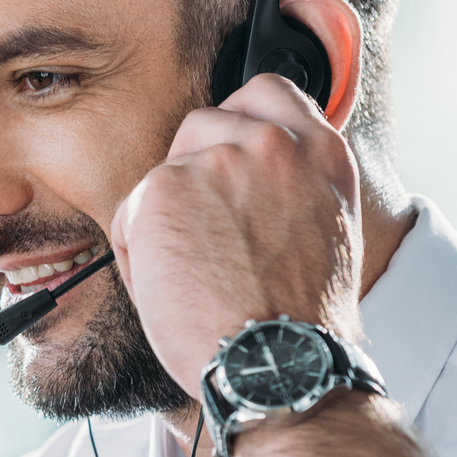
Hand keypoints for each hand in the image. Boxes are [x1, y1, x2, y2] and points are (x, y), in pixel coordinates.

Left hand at [108, 73, 363, 396]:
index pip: (267, 93)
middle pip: (203, 124)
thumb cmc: (298, 322)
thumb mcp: (325, 231)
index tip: (228, 157)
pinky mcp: (166, 187)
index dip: (238, 121)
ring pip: (164, 172)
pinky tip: (174, 290)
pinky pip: (132, 213)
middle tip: (206, 237)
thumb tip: (245, 178)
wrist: (279, 363)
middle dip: (194, 173)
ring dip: (166, 217)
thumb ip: (291, 185)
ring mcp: (218, 159)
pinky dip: (139, 252)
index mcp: (321, 154)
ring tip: (196, 275)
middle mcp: (273, 144)